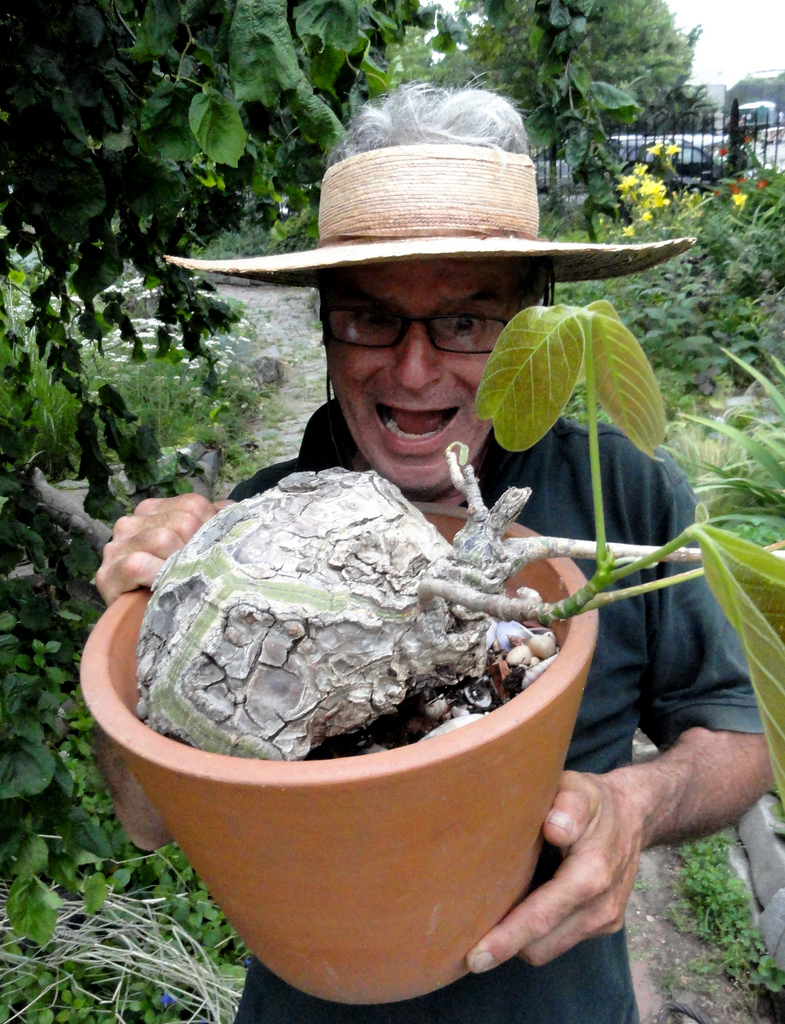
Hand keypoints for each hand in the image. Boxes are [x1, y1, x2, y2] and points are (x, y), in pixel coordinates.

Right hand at [96, 493, 232, 605]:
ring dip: (180, 565)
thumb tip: (233, 510)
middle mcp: (131, 523)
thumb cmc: (179, 585)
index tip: (216, 553)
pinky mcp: (107, 574)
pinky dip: (158, 576)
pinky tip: (165, 589)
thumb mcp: (198, 549)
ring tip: (185, 583)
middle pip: (182, 521)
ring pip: (162, 539)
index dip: (213, 529)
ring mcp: (116, 547)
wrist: (145, 627)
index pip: (194, 505)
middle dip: (198, 549)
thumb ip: (214, 525)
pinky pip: (138, 564)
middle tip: (201, 574)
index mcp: (153, 511)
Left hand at [466, 769, 644, 971]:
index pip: (542, 916)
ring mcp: (605, 920)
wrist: (635, 816)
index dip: (507, 938)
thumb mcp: (580, 789)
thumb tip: (554, 828)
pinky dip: (538, 936)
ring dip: (519, 945)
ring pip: (550, 949)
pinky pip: (562, 941)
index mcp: (592, 874)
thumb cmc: (594, 801)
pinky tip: (518, 915)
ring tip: (486, 931)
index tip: (473, 957)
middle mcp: (601, 905)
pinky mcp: (605, 925)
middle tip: (464, 948)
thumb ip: (569, 805)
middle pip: (542, 945)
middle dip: (504, 949)